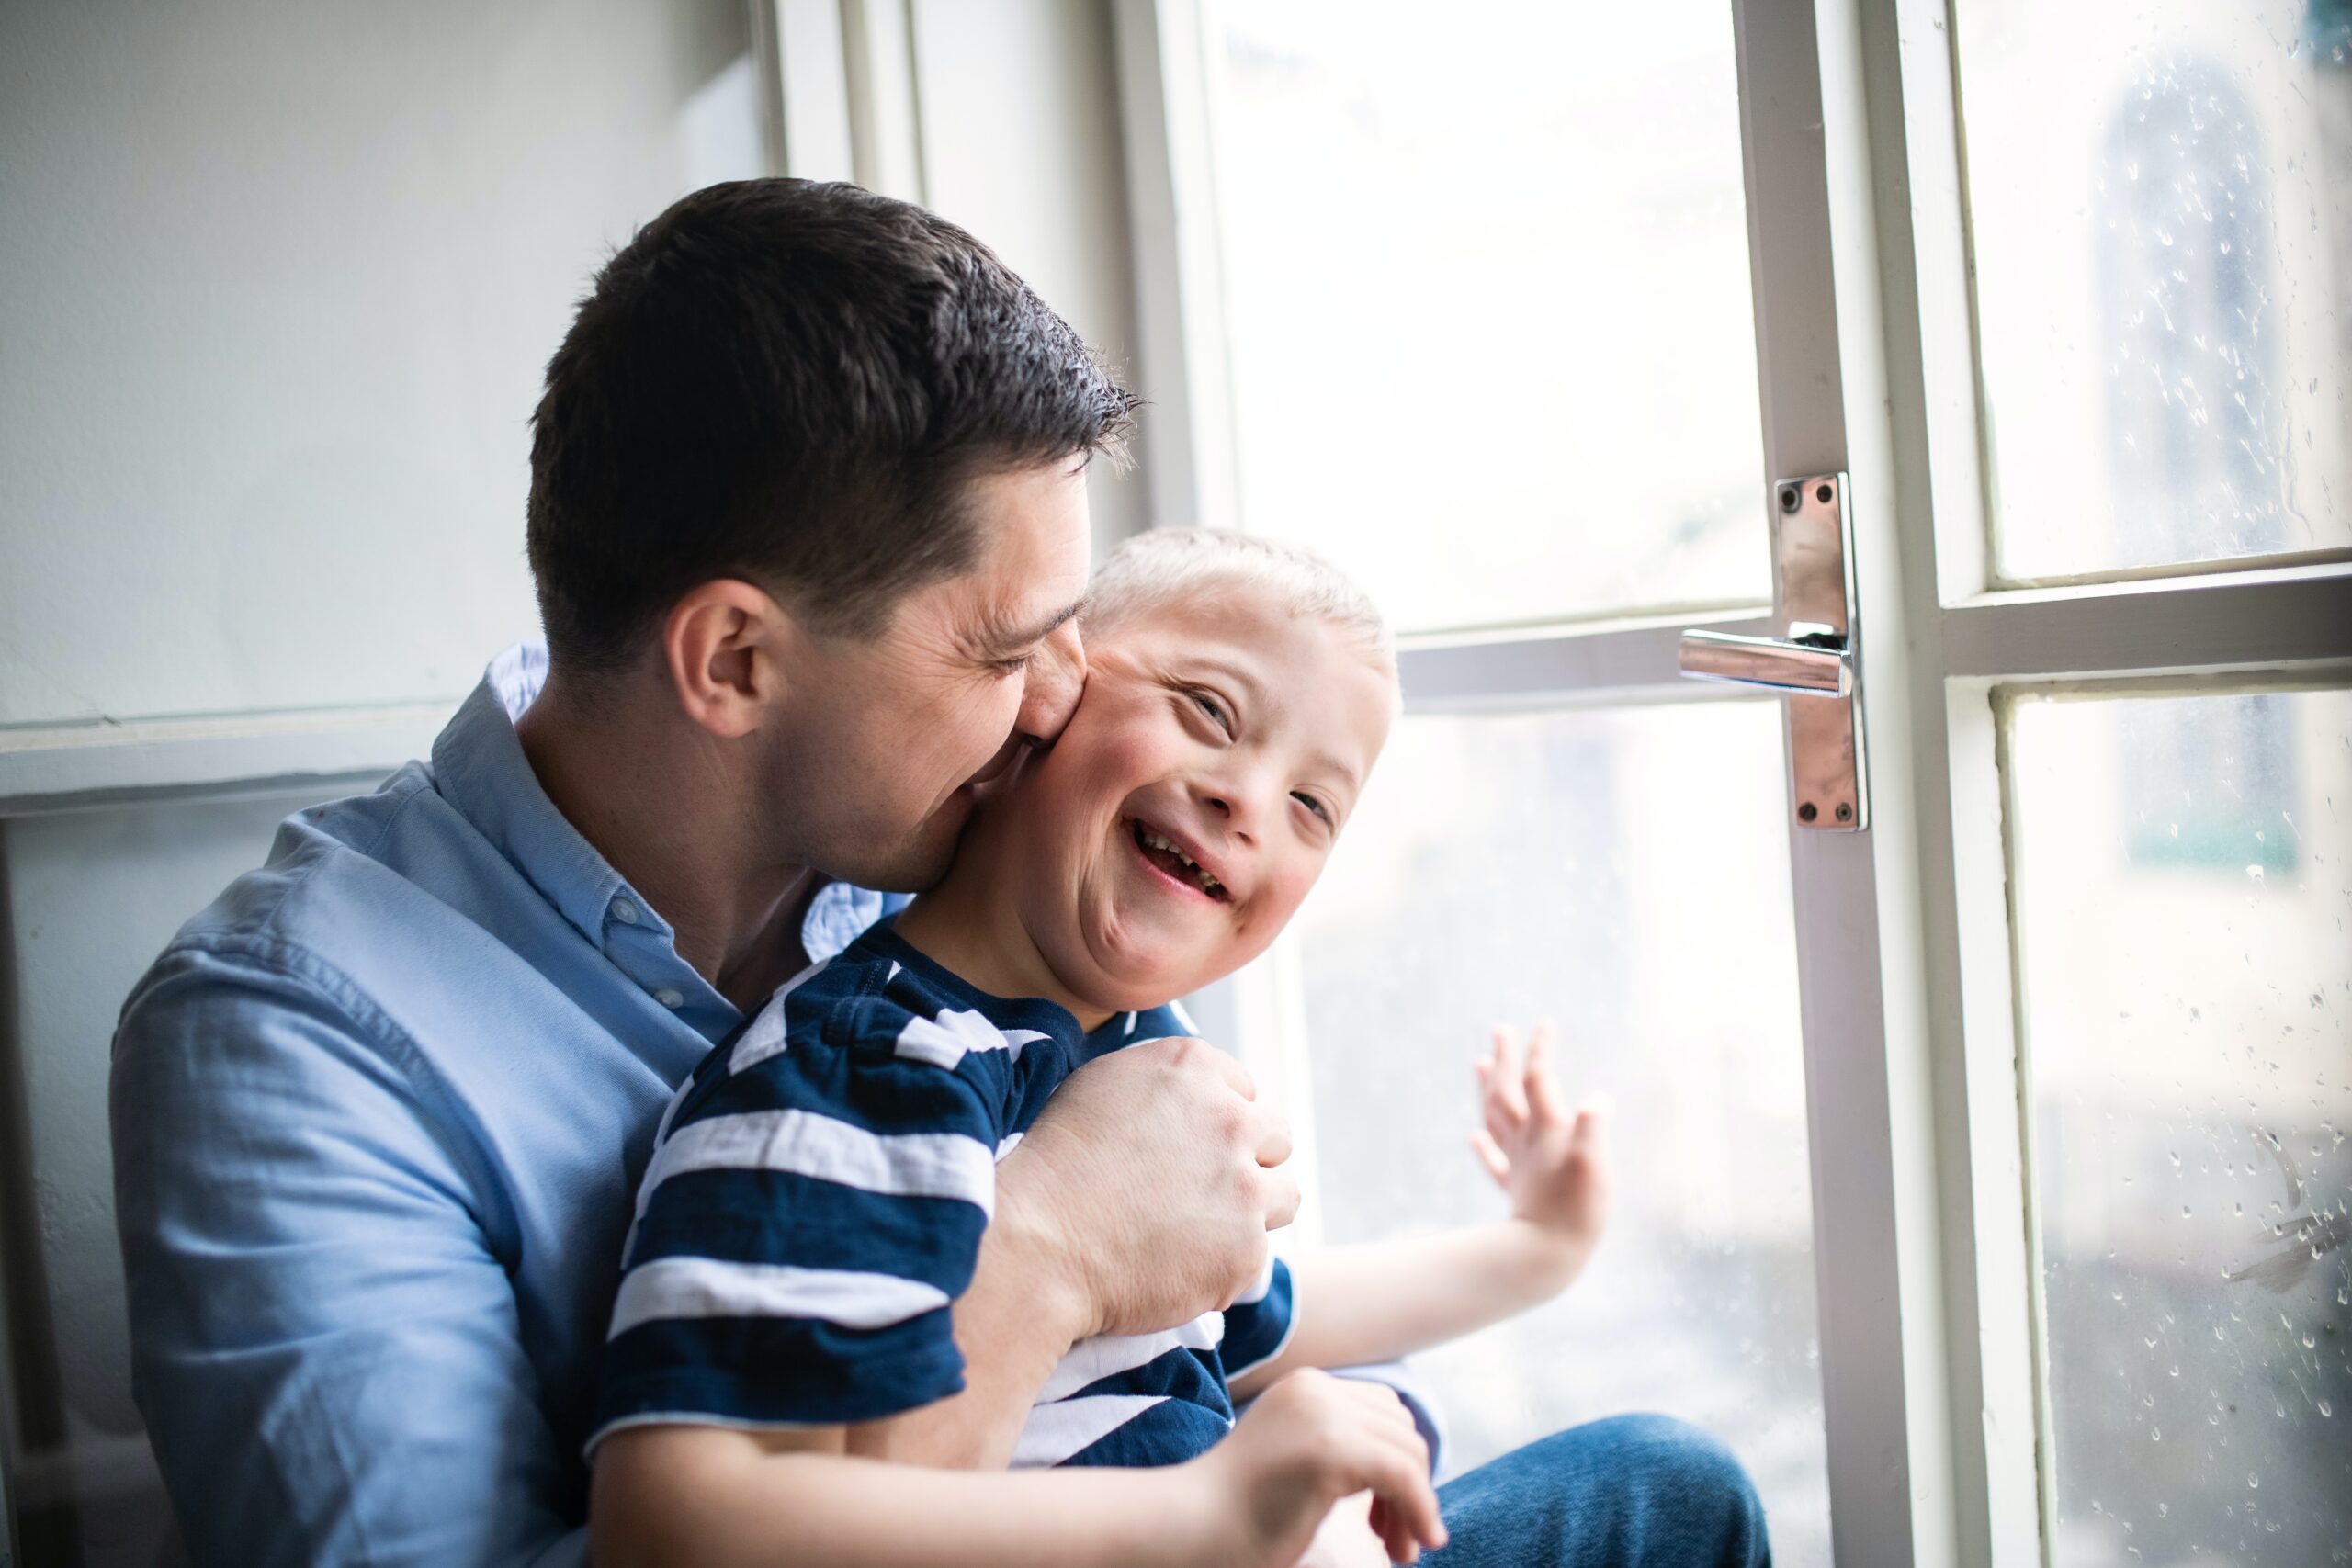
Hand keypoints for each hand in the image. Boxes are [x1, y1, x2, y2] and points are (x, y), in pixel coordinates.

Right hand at [996, 1037, 1298, 1338]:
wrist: (1037, 1243)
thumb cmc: (1056, 1166)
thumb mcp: (1105, 1086)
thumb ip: (1167, 1086)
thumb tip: (1195, 1100)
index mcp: (1194, 1068)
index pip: (1244, 1090)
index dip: (1215, 1123)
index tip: (1187, 1150)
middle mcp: (1231, 1119)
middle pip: (1276, 1137)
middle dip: (1246, 1162)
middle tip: (1196, 1192)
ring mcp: (1245, 1187)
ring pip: (1284, 1196)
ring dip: (1251, 1212)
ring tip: (1197, 1232)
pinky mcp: (1246, 1250)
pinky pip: (1255, 1256)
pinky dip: (1225, 1265)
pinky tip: (1177, 1266)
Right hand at [1191, 1372, 1444, 1567]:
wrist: (1190, 1528)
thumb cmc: (1237, 1513)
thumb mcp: (1294, 1460)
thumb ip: (1337, 1445)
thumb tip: (1404, 1467)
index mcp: (1306, 1387)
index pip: (1384, 1412)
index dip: (1399, 1465)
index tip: (1384, 1518)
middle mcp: (1317, 1389)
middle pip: (1402, 1430)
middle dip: (1412, 1487)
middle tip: (1396, 1542)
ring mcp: (1324, 1415)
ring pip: (1410, 1454)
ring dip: (1416, 1507)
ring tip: (1400, 1553)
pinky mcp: (1332, 1450)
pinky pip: (1405, 1477)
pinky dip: (1420, 1512)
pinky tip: (1412, 1547)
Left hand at [1471, 1023, 1610, 1275]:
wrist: (1547, 1256)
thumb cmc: (1578, 1209)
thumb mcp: (1595, 1163)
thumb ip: (1594, 1127)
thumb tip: (1598, 1098)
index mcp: (1547, 1129)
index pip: (1539, 1080)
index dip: (1540, 1051)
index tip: (1543, 1024)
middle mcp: (1527, 1142)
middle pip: (1508, 1093)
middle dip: (1504, 1059)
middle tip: (1499, 1029)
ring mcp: (1518, 1166)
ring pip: (1495, 1120)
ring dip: (1486, 1090)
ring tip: (1478, 1064)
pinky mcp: (1517, 1192)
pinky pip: (1495, 1163)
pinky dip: (1483, 1147)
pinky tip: (1473, 1137)